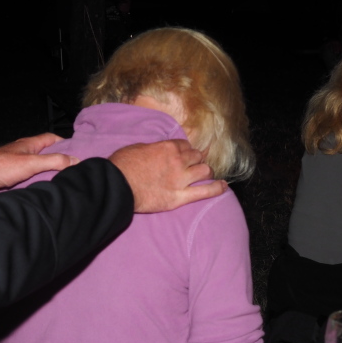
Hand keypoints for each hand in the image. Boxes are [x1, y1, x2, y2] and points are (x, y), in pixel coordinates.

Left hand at [0, 133, 78, 195]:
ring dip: (49, 175)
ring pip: (39, 170)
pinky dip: (39, 185)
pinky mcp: (14, 180)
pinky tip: (47, 191)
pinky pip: (31, 181)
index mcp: (29, 145)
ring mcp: (19, 167)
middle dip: (60, 161)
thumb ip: (53, 161)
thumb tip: (75, 160)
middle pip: (47, 155)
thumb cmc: (1, 166)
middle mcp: (25, 154)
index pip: (51, 139)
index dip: (64, 142)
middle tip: (75, 170)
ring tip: (65, 182)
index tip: (78, 150)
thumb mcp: (31, 162)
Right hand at [109, 140, 226, 212]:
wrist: (118, 186)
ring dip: (205, 171)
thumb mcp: (137, 148)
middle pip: (197, 157)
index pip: (184, 145)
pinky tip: (223, 187)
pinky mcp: (180, 197)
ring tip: (205, 175)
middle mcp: (178, 161)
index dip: (184, 149)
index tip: (183, 154)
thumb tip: (157, 152)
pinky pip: (205, 192)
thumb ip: (153, 149)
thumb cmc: (122, 165)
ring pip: (204, 171)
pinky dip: (217, 188)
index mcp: (167, 147)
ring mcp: (181, 179)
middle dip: (196, 159)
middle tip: (193, 164)